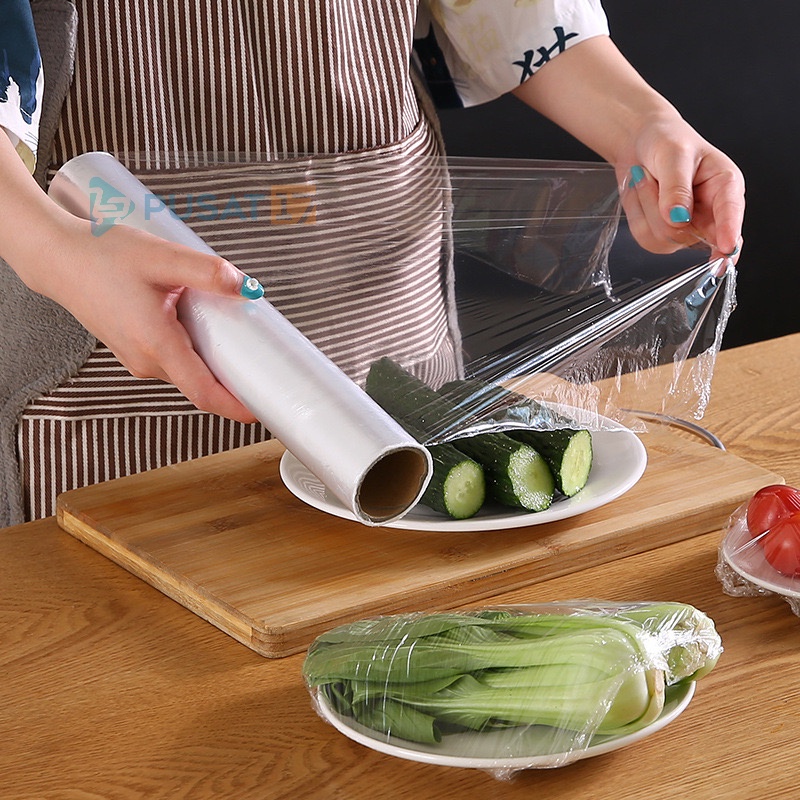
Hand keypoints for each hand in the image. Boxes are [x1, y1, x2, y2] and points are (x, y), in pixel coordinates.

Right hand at [32, 218, 260, 422]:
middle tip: (264, 363)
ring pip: (187, 372)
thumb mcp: (160, 257)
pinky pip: (174, 362)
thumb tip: (246, 286)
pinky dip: (195, 353)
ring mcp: (137, 359)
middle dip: (233, 380)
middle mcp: (146, 361)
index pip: (203, 392)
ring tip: (237, 339)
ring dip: (213, 362)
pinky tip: (205, 329)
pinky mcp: (134, 351)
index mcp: (156, 344)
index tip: (263, 410)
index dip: (235, 407)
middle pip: (201, 383)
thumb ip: (206, 272)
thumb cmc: (102, 256)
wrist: (58, 259)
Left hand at [617, 122, 744, 263]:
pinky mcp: (664, 234)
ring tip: (647, 179)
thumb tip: (678, 219)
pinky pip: (644, 236)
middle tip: (651, 176)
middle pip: (690, 236)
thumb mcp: (674, 153)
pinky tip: (641, 194)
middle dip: (662, 213)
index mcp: (725, 187)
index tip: (727, 249)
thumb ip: (677, 186)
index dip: (730, 234)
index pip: (731, 215)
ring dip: (646, 208)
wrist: (639, 143)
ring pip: (663, 239)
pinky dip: (636, 213)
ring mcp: (687, 228)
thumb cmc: (666, 140)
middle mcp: (710, 213)